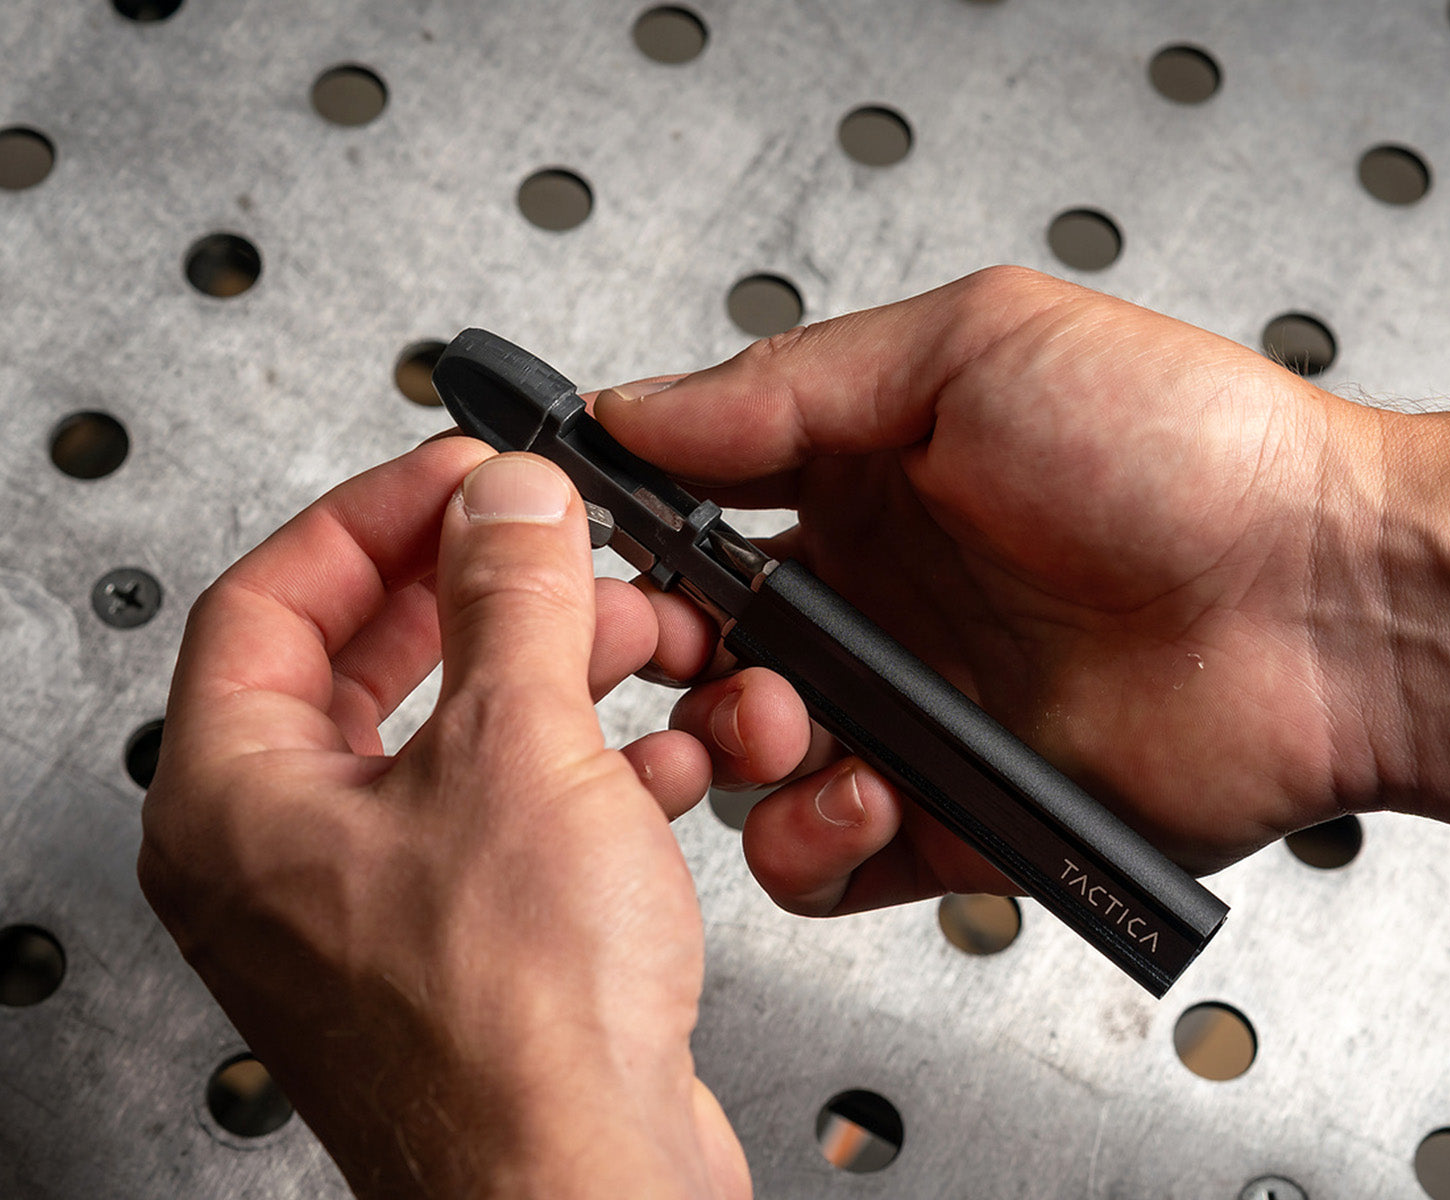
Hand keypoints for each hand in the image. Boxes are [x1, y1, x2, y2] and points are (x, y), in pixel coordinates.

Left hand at [139, 441, 749, 1199]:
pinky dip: (586, 768)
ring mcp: (377, 907)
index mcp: (237, 803)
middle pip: (372, 662)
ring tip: (643, 646)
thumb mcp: (519, 753)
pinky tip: (665, 756)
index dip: (376, 514)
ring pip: (460, 736)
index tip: (463, 474)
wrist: (588, 1193)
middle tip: (560, 548)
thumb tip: (511, 502)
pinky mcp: (466, 945)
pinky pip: (514, 814)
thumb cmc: (516, 1033)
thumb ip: (512, 600)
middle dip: (488, 596)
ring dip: (559, 677)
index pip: (274, 596)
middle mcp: (288, 858)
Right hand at [596, 265, 1449, 914]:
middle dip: (654, 654)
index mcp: (867, 486)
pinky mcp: (953, 820)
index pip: (696, 514)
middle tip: (666, 643)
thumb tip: (644, 405)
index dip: (628, 535)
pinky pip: (828, 860)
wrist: (1330, 600)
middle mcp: (879, 604)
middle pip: (700, 649)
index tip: (585, 542)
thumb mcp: (977, 349)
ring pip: (748, 764)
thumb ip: (795, 382)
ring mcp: (913, 715)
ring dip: (733, 750)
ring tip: (792, 718)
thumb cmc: (1186, 452)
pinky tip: (866, 791)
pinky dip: (812, 843)